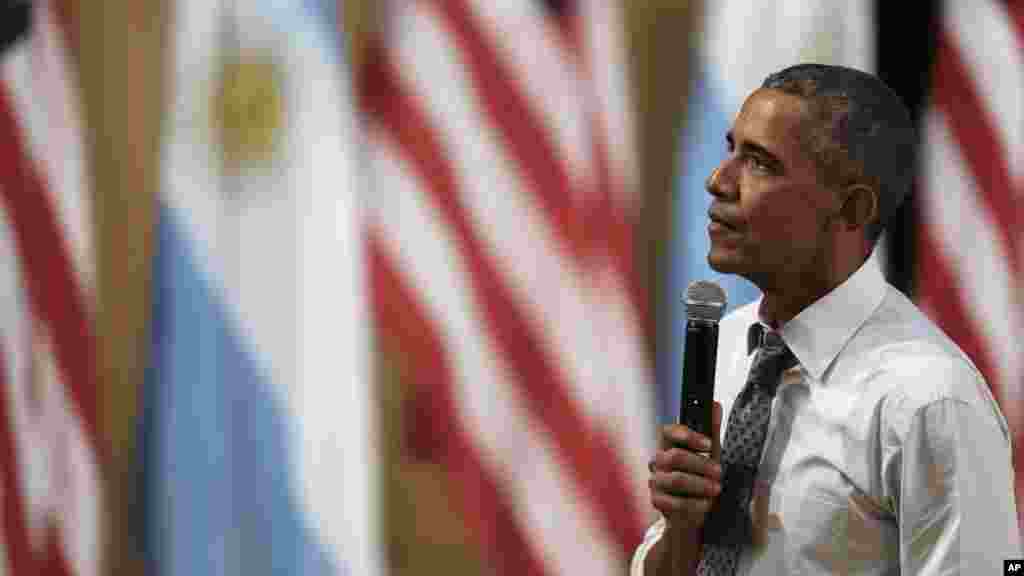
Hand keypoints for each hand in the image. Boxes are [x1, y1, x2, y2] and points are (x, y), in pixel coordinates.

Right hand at [647, 401, 723, 533]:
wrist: (692, 510)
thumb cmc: (700, 476)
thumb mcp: (709, 453)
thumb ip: (711, 430)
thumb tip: (714, 405)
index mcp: (668, 444)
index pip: (667, 431)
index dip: (687, 435)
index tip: (708, 444)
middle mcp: (658, 460)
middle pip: (675, 457)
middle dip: (701, 464)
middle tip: (719, 472)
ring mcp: (655, 481)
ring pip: (676, 479)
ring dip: (700, 484)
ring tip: (716, 489)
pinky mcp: (657, 501)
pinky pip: (674, 502)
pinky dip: (694, 503)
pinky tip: (706, 504)